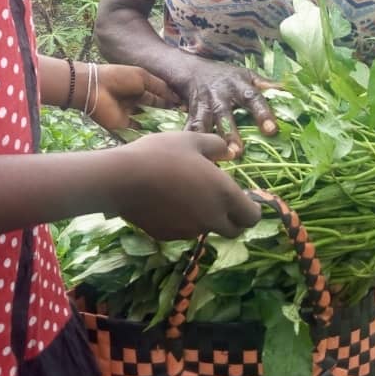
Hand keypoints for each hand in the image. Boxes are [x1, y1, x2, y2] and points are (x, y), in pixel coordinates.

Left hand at [85, 63, 179, 131]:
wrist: (95, 88)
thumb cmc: (119, 78)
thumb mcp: (143, 77)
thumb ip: (160, 87)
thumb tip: (176, 98)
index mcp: (140, 85)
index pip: (159, 94)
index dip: (170, 99)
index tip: (185, 106)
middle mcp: (136, 99)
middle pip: (154, 107)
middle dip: (167, 111)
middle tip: (184, 118)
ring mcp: (129, 112)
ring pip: (147, 118)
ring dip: (159, 122)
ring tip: (176, 127)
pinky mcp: (122, 124)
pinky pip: (137, 129)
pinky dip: (147, 131)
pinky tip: (161, 134)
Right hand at [110, 131, 261, 239]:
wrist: (122, 179)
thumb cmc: (161, 154)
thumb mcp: (191, 140)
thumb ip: (216, 146)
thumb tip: (229, 152)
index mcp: (224, 195)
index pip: (252, 217)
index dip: (252, 209)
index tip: (244, 199)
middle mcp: (211, 218)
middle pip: (233, 230)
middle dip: (232, 219)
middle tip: (219, 200)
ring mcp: (189, 230)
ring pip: (206, 229)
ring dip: (205, 218)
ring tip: (186, 194)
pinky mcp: (168, 236)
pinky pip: (183, 230)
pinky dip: (182, 220)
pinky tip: (166, 202)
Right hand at [173, 56, 279, 159]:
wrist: (193, 70)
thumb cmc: (227, 77)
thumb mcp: (247, 75)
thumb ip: (267, 85)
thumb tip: (290, 91)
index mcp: (238, 85)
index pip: (253, 98)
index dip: (263, 113)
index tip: (272, 130)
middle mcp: (220, 95)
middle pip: (224, 114)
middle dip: (230, 133)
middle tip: (237, 152)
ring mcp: (204, 105)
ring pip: (204, 124)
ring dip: (208, 141)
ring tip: (214, 161)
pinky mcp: (191, 114)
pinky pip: (189, 129)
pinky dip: (189, 143)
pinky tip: (191, 160)